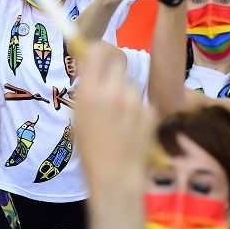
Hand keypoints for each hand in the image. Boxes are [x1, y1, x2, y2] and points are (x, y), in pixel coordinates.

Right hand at [75, 42, 156, 192]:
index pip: (98, 52)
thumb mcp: (79, 117)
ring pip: (130, 85)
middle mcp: (114, 91)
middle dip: (112, 71)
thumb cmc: (90, 150)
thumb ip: (86, 90)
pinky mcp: (150, 112)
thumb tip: (90, 67)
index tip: (95, 56)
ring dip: (124, 93)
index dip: (97, 51)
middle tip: (107, 87)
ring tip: (118, 118)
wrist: (116, 177)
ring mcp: (135, 101)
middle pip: (117, 63)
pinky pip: (141, 102)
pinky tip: (130, 128)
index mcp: (90, 92)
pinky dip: (136, 110)